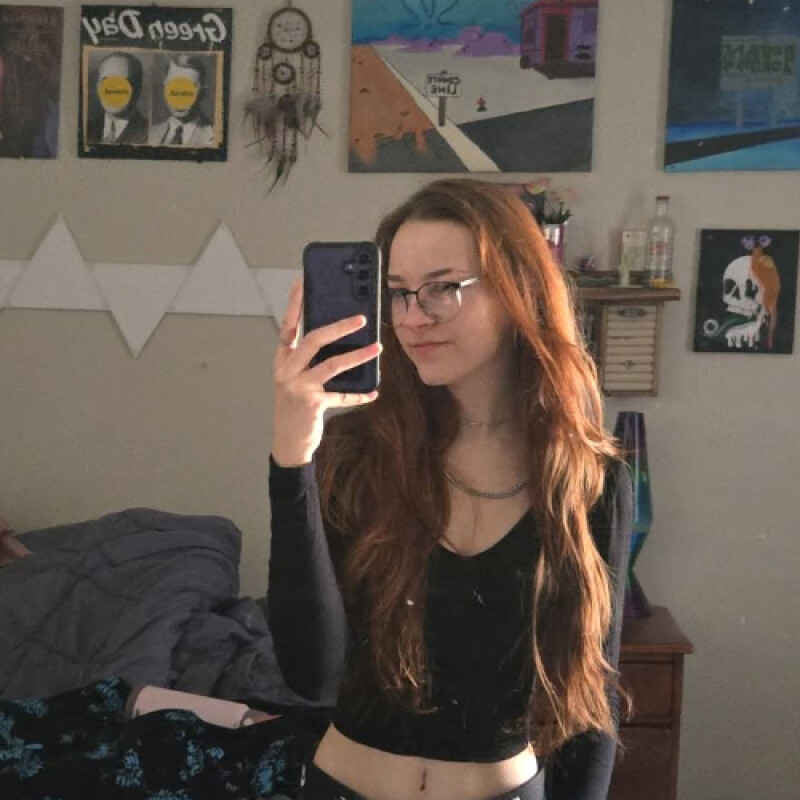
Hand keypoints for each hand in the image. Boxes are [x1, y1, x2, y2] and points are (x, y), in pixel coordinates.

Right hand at [272, 279, 380, 466]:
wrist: (288, 442)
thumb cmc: (295, 407)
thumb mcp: (297, 379)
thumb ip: (310, 360)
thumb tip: (340, 339)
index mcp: (283, 359)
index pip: (288, 325)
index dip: (295, 303)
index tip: (303, 281)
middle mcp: (287, 370)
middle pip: (314, 339)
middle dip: (339, 326)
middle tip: (362, 319)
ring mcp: (298, 387)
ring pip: (332, 364)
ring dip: (358, 356)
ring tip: (377, 349)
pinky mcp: (312, 403)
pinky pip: (342, 395)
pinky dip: (359, 395)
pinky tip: (373, 393)